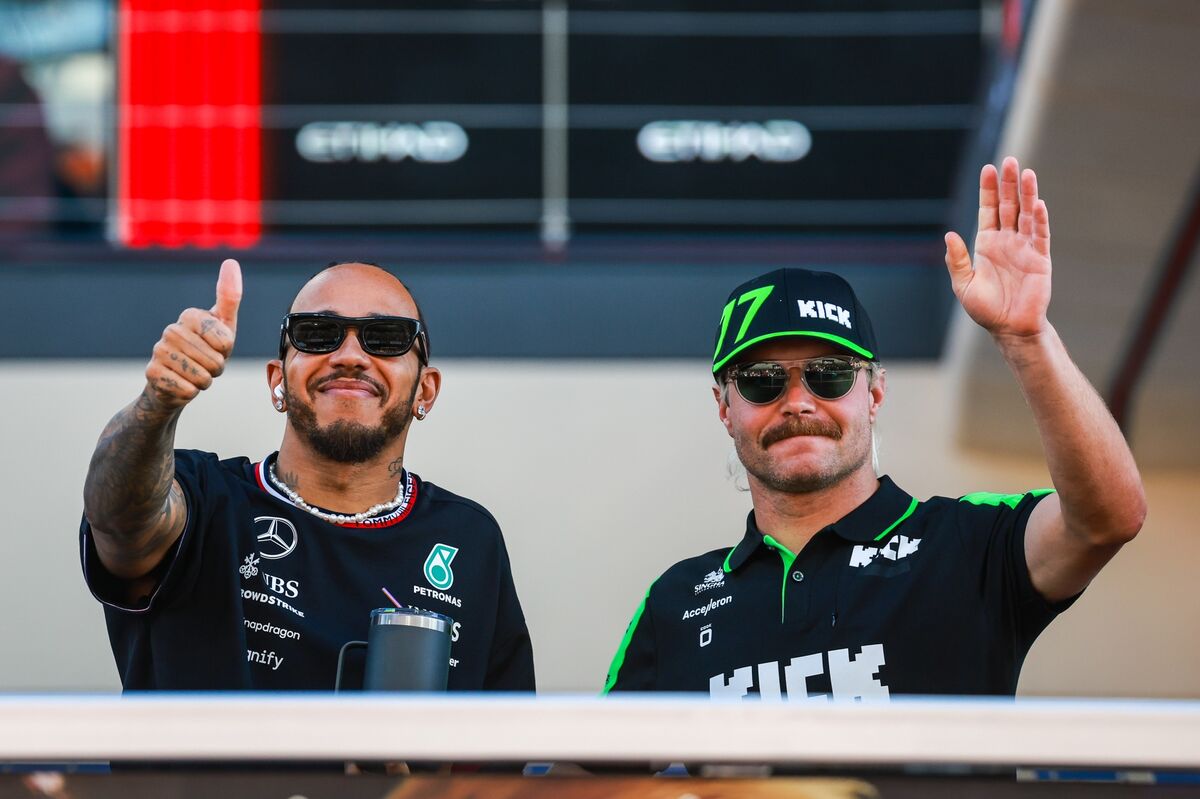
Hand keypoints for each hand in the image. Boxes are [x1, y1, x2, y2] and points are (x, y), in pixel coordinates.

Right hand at [144, 259, 241, 409]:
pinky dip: (190, 392)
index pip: (226, 341)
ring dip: (204, 381)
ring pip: (203, 377)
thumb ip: (229, 297)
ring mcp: (158, 350)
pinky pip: (188, 390)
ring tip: (193, 374)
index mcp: (190, 315)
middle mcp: (171, 329)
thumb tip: (231, 262)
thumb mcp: (223, 327)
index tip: (215, 348)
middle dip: (216, 369)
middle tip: (203, 364)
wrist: (174, 383)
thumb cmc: (205, 352)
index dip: (226, 352)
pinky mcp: (152, 373)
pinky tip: (180, 384)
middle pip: (216, 361)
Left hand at [944, 156, 1051, 338]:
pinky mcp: (1040, 259)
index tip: (988, 169)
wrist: (1009, 328)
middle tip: (1009, 160)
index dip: (988, 190)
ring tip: (1026, 172)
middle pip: (1008, 205)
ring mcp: (1025, 248)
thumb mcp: (964, 285)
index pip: (988, 210)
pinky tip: (1037, 203)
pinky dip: (1038, 219)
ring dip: (1027, 194)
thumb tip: (949, 235)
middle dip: (1008, 184)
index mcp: (987, 244)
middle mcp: (1007, 241)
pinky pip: (1040, 235)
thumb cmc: (986, 309)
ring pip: (1026, 214)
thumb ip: (956, 260)